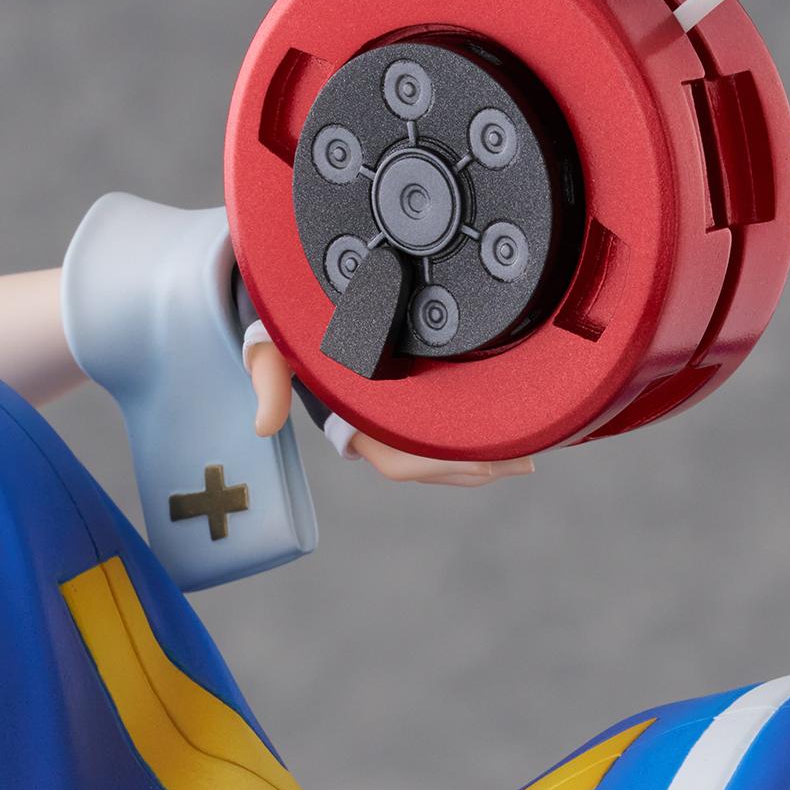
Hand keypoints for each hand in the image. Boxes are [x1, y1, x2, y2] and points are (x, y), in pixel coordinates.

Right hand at [246, 341, 533, 486]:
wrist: (285, 322)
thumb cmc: (283, 336)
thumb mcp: (270, 353)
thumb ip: (270, 383)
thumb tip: (265, 427)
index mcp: (348, 423)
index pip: (397, 458)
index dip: (437, 463)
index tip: (478, 459)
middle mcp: (373, 431)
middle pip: (429, 466)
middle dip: (475, 467)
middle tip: (523, 462)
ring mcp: (389, 425)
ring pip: (438, 458)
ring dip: (481, 462)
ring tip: (524, 458)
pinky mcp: (403, 412)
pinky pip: (439, 440)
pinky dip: (472, 444)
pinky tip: (504, 439)